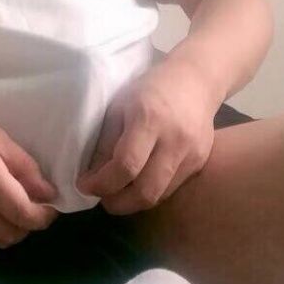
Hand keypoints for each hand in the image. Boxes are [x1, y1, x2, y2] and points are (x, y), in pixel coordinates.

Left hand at [76, 59, 218, 214]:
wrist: (197, 80)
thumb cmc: (150, 89)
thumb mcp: (118, 107)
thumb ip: (105, 144)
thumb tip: (91, 179)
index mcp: (149, 119)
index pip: (126, 166)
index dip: (102, 183)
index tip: (84, 185)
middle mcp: (174, 141)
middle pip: (146, 191)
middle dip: (118, 203)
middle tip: (101, 197)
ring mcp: (192, 154)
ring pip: (159, 196)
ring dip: (133, 202)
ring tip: (117, 192)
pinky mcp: (199, 162)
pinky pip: (170, 188)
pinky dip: (149, 191)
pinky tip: (138, 182)